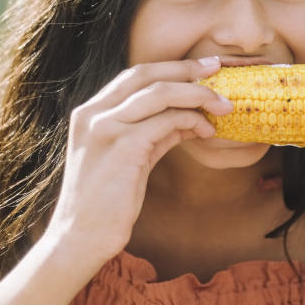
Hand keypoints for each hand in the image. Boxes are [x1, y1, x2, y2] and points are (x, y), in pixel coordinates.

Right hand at [41, 57, 232, 272]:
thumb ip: (152, 133)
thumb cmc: (106, 202)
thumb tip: (187, 118)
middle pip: (146, 75)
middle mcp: (93, 114)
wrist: (81, 237)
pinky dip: (191, 121)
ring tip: (223, 105)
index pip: (134, 75)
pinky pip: (166, 121)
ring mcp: (106, 128)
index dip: (170, 67)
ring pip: (160, 93)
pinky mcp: (124, 147)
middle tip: (217, 68)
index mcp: (90, 112)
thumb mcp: (129, 158)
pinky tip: (206, 131)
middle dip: (186, 69)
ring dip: (197, 95)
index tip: (200, 66)